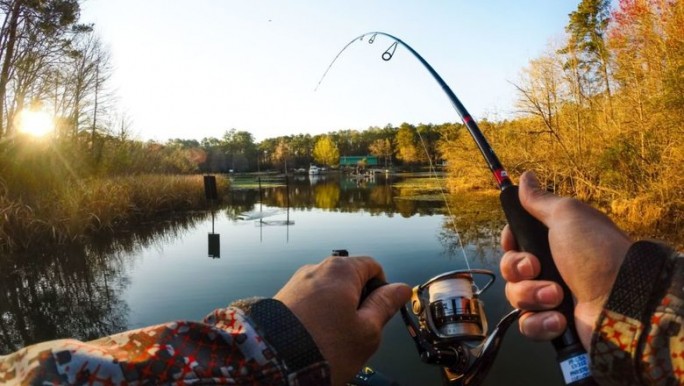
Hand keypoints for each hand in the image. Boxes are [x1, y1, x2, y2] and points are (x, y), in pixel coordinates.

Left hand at [274, 255, 411, 385]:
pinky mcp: (282, 297)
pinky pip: (310, 300)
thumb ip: (385, 305)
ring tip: (333, 338)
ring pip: (329, 291)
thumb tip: (401, 288)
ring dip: (337, 310)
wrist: (273, 363)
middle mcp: (317, 268)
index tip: (380, 312)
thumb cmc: (326, 347)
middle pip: (350, 277)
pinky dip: (318, 315)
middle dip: (358, 301)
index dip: (382, 288)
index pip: (373, 266)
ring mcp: (296, 282)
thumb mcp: (367, 331)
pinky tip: (316, 337)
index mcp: (341, 269)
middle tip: (358, 331)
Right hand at [500, 171, 631, 349]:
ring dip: (532, 295)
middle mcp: (551, 268)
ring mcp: (551, 297)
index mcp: (553, 242)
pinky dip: (539, 322)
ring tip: (557, 296)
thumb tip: (525, 176)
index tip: (514, 241)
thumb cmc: (596, 253)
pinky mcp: (553, 324)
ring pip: (516, 296)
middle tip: (536, 268)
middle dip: (518, 269)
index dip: (509, 242)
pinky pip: (528, 324)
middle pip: (510, 268)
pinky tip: (558, 319)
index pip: (514, 241)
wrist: (622, 302)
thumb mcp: (567, 216)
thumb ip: (540, 200)